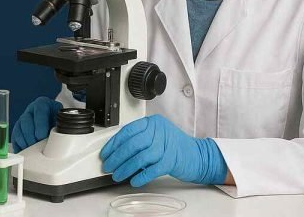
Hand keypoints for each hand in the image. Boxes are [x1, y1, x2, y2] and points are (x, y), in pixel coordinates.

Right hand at [11, 97, 61, 152]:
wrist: (54, 122)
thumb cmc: (57, 121)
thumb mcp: (61, 119)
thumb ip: (60, 125)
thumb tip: (58, 138)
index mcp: (42, 104)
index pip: (39, 111)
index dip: (40, 124)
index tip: (42, 136)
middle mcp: (30, 111)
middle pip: (26, 122)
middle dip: (31, 136)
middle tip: (37, 146)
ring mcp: (22, 120)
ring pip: (19, 130)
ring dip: (25, 142)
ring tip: (32, 151)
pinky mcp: (17, 130)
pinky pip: (15, 138)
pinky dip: (19, 147)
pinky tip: (26, 152)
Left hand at [100, 114, 226, 186]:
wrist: (198, 156)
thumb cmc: (174, 146)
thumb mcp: (156, 135)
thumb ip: (139, 139)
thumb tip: (115, 151)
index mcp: (153, 122)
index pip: (128, 131)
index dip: (114, 143)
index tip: (105, 153)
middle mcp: (159, 131)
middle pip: (132, 144)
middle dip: (116, 157)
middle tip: (108, 166)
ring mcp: (166, 146)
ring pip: (140, 157)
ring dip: (125, 168)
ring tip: (117, 175)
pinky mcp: (171, 161)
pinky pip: (151, 170)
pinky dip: (140, 176)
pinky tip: (133, 181)